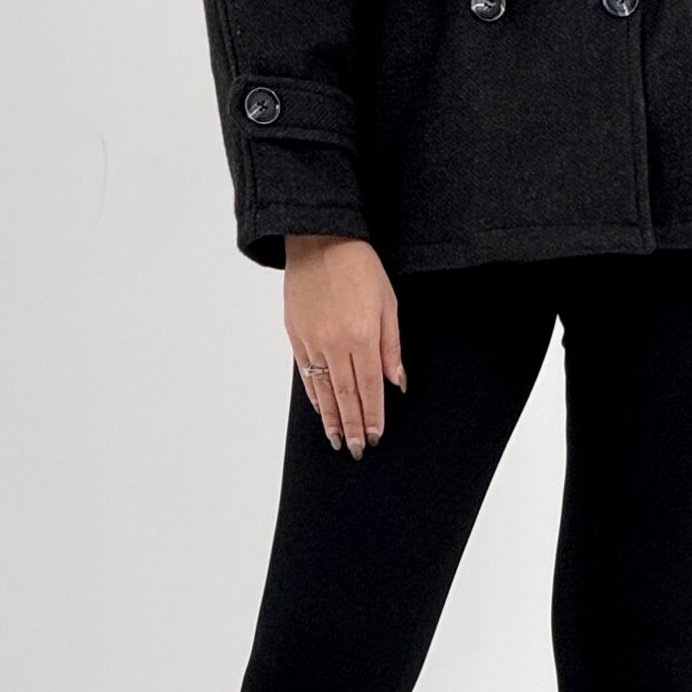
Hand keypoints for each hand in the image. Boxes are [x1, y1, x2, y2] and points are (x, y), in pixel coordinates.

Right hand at [283, 234, 404, 456]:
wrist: (319, 241)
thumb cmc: (359, 268)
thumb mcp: (388, 304)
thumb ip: (391, 347)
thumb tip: (397, 383)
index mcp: (362, 336)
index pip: (370, 387)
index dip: (374, 416)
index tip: (376, 437)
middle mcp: (335, 343)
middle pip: (345, 396)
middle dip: (353, 426)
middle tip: (357, 450)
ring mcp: (312, 341)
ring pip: (323, 390)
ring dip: (332, 420)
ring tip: (337, 441)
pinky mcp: (295, 335)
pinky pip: (305, 374)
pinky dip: (314, 396)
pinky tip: (321, 411)